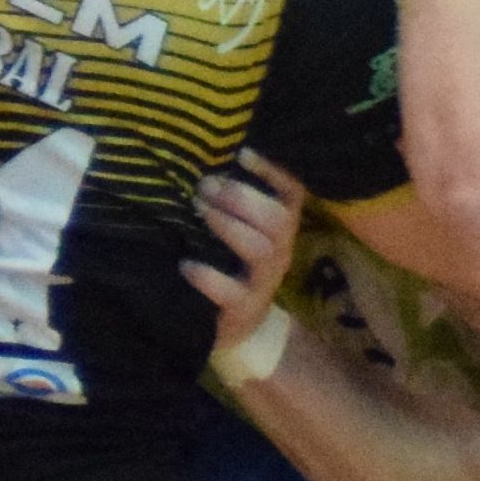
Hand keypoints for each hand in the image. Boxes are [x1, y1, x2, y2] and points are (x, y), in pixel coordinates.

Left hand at [179, 158, 313, 354]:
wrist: (236, 326)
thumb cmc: (231, 263)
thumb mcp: (237, 229)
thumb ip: (230, 201)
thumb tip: (204, 163)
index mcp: (280, 228)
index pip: (292, 194)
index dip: (274, 172)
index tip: (243, 154)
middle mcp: (280, 252)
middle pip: (278, 220)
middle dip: (241, 198)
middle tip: (205, 186)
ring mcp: (264, 283)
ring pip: (260, 250)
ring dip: (227, 225)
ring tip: (198, 210)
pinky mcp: (244, 309)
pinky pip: (232, 292)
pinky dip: (208, 275)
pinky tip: (186, 264)